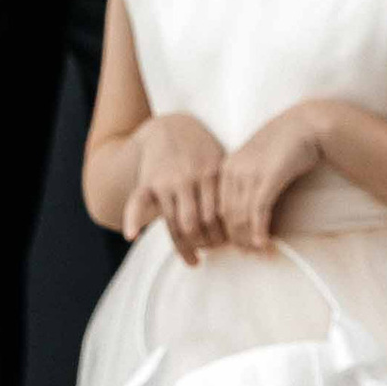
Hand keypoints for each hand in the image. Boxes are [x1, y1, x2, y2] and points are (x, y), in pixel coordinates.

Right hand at [125, 115, 229, 263]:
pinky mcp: (148, 182)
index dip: (224, 235)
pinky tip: (132, 235)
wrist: (173, 127)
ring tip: (194, 258)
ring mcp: (166, 181)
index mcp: (211, 173)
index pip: (219, 215)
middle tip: (213, 251)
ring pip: (175, 222)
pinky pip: (137, 202)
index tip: (229, 246)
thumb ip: (231, 187)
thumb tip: (253, 219)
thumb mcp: (222, 161)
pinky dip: (133, 218)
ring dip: (186, 246)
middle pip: (198, 223)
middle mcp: (188, 178)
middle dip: (207, 242)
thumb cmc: (204, 151)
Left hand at [218, 105, 331, 251]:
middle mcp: (233, 170)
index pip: (219, 207)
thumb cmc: (286, 144)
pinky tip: (264, 242)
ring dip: (249, 239)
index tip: (238, 244)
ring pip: (241, 216)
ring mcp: (249, 174)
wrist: (306, 124)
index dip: (227, 230)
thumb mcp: (259, 161)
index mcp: (226, 167)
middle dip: (237, 239)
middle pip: (227, 215)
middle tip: (250, 254)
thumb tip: (250, 211)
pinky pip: (258, 212)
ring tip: (259, 252)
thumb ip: (249, 182)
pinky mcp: (268, 178)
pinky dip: (259, 231)